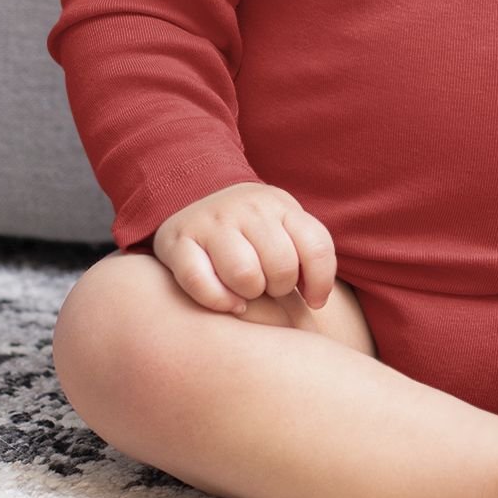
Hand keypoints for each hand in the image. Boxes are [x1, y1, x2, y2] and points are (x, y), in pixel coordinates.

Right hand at [151, 181, 336, 314]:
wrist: (191, 195)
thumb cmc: (252, 231)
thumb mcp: (284, 228)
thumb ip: (305, 254)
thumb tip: (315, 302)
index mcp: (280, 205)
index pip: (316, 247)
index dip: (321, 283)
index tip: (314, 300)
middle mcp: (247, 208)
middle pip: (281, 266)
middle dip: (280, 288)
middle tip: (270, 288)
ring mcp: (211, 222)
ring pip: (244, 274)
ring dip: (249, 294)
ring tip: (247, 292)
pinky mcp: (176, 241)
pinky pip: (200, 281)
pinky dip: (218, 300)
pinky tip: (228, 302)